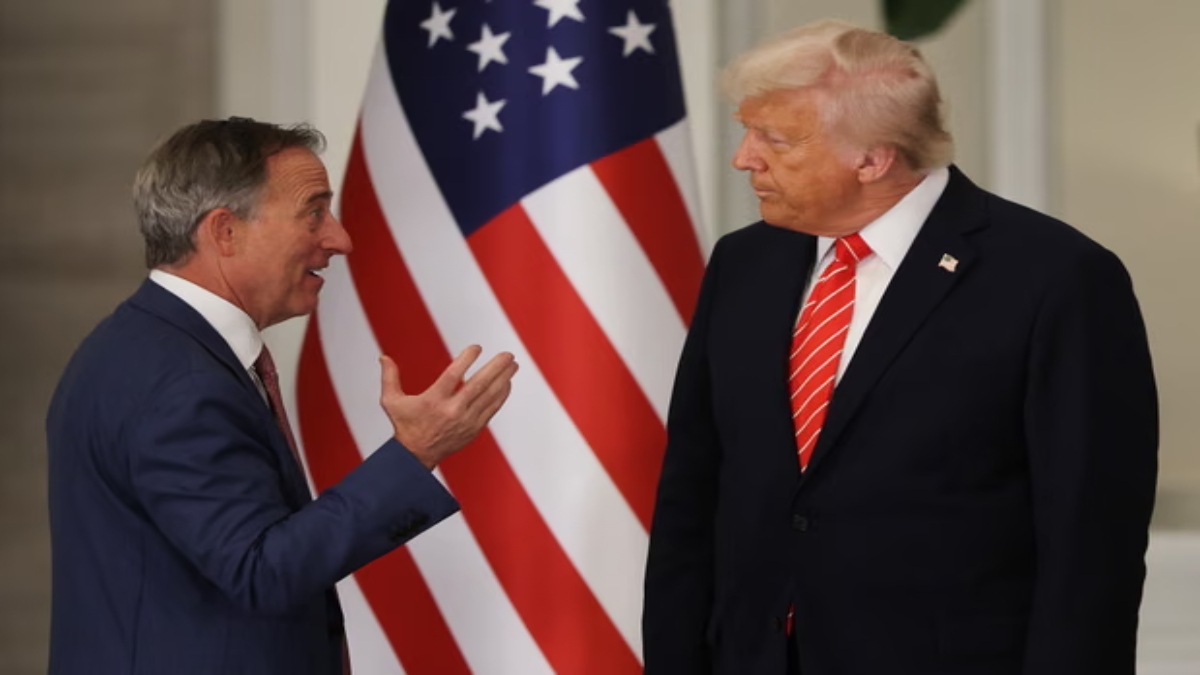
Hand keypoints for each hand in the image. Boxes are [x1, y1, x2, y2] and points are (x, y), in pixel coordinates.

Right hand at [379, 345, 517, 468]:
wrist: (416, 456)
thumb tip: (383, 356)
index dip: (467, 359)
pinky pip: (492, 409)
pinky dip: (501, 395)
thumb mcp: (391, 401)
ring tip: (513, 364)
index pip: (453, 375)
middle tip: (508, 355)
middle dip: (496, 368)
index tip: (476, 347)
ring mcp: (465, 421)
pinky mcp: (474, 429)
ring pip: (489, 396)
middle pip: (478, 385)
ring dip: (503, 379)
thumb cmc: (404, 424)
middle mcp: (452, 411)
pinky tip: (507, 383)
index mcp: (433, 401)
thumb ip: (389, 377)